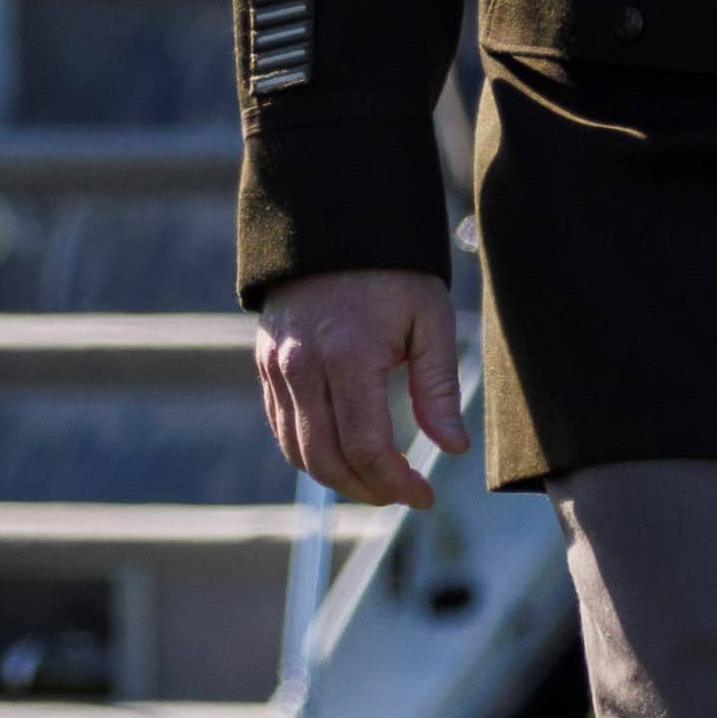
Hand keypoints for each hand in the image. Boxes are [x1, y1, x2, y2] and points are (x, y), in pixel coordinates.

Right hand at [249, 267, 460, 510]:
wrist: (335, 220)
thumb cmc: (393, 270)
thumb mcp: (429, 320)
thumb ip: (437, 388)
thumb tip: (451, 450)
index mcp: (347, 357)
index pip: (366, 448)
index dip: (396, 483)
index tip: (425, 496)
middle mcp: (301, 367)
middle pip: (326, 460)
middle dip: (367, 489)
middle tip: (402, 494)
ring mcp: (276, 366)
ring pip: (297, 451)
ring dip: (337, 478)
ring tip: (377, 480)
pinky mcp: (265, 362)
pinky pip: (281, 426)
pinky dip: (310, 453)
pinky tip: (345, 454)